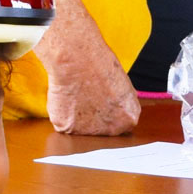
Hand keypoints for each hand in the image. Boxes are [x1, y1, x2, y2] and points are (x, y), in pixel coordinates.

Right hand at [37, 20, 141, 135]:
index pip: (121, 123)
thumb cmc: (99, 65)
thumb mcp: (123, 85)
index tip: (101, 102)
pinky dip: (62, 113)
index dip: (109, 112)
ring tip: (77, 95)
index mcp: (129, 118)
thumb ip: (121, 103)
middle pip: (103, 130)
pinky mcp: (68, 129)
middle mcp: (113, 129)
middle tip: (87, 98)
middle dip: (95, 118)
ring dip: (78, 116)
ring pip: (82, 128)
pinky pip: (64, 124)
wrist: (76, 61)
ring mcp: (90, 132)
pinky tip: (66, 98)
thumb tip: (115, 107)